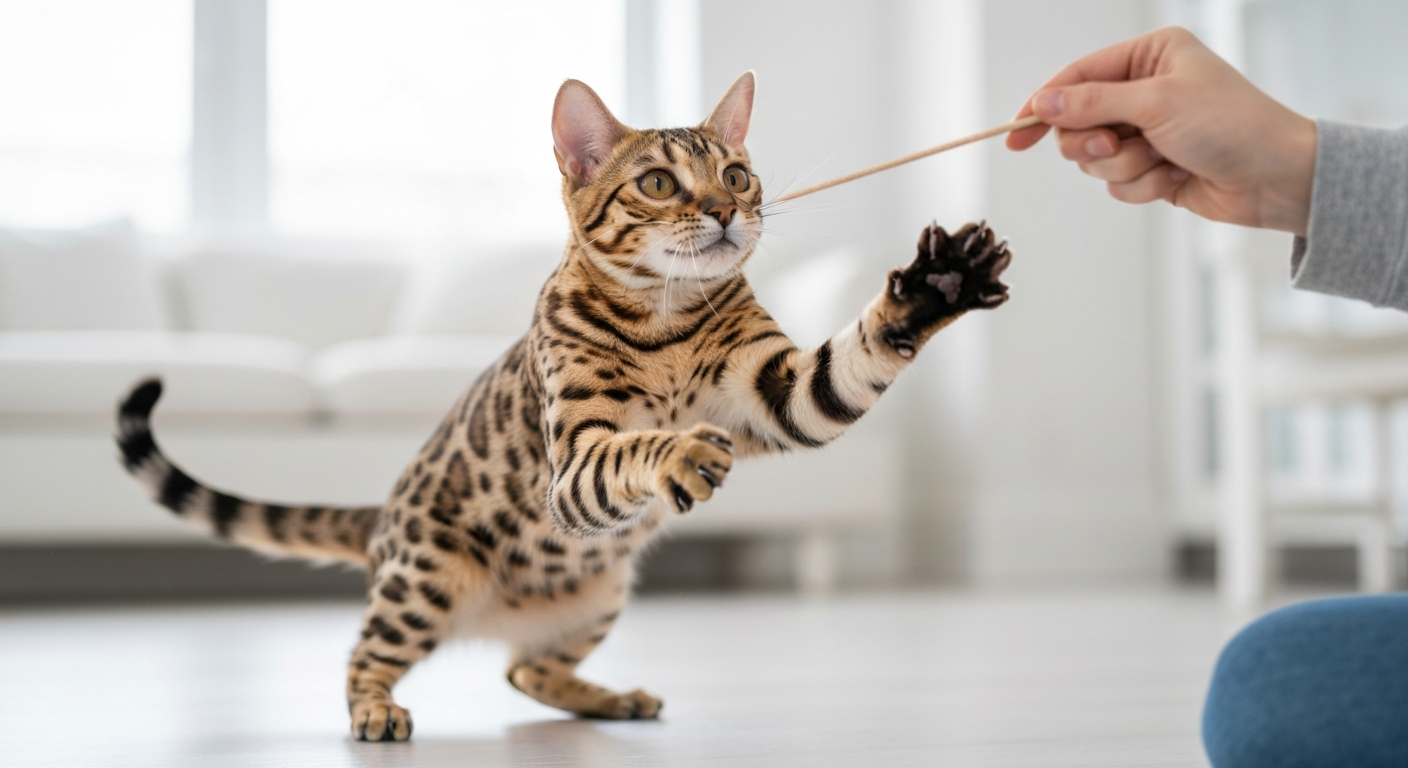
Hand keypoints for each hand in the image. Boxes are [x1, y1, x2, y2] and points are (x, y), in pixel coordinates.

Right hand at [1006, 27, 1315, 234]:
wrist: (1277, 178)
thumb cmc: (1232, 126)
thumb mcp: (1156, 103)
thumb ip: (1092, 102)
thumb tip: (1043, 103)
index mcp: (1150, 55)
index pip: (1077, 76)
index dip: (1044, 105)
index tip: (1017, 133)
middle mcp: (1146, 89)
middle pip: (1078, 122)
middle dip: (1096, 142)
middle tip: (1117, 146)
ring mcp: (1150, 129)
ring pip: (1095, 158)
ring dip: (1125, 168)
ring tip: (1162, 162)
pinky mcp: (1153, 166)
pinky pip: (1117, 183)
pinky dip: (1142, 186)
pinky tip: (1176, 178)